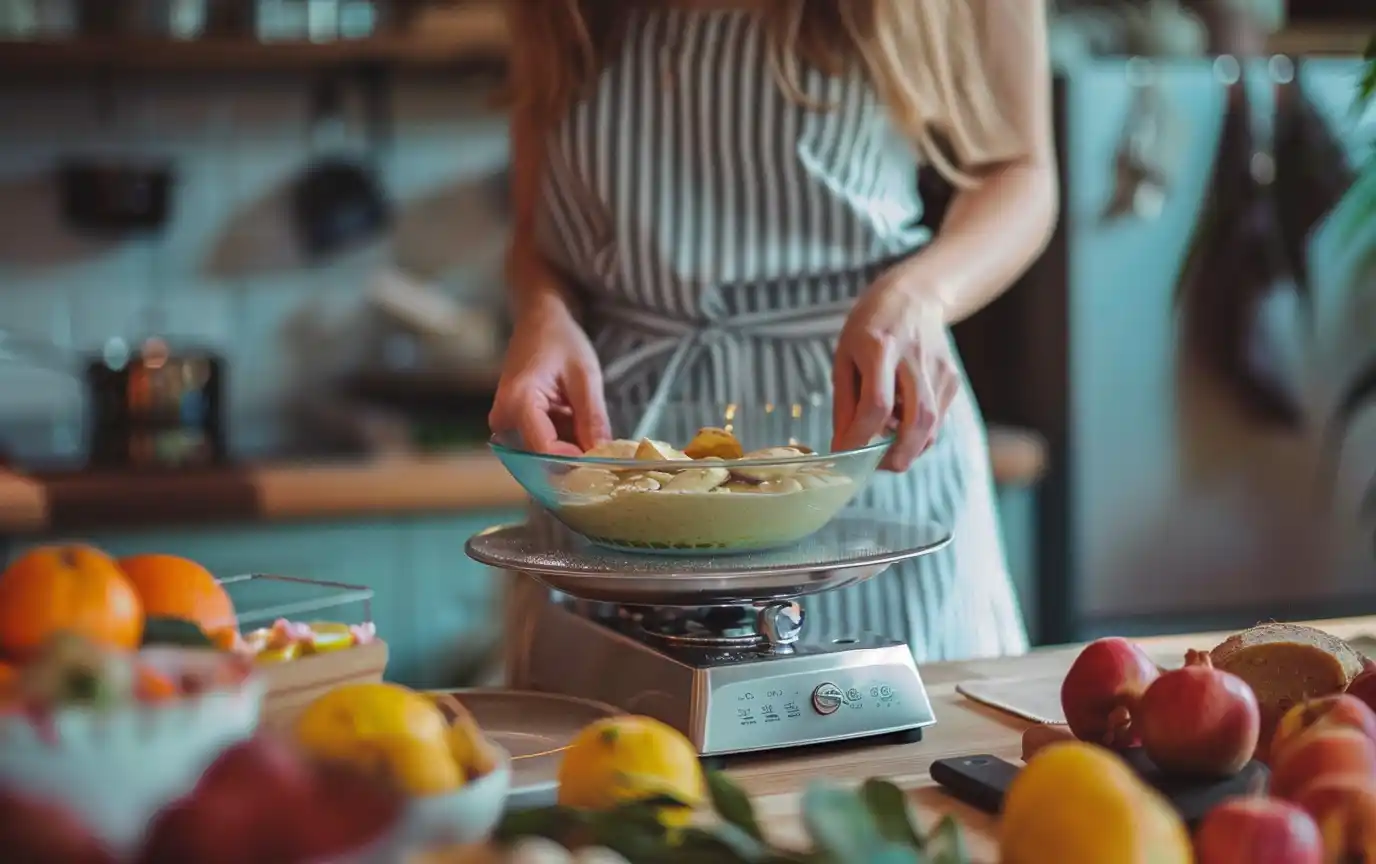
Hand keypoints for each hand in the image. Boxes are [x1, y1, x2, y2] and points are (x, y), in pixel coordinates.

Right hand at [489, 294, 610, 454]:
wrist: (539, 318)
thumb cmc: (561, 339)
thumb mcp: (585, 376)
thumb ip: (592, 419)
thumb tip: (604, 457)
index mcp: (518, 403)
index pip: (546, 451)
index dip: (577, 462)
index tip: (607, 462)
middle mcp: (504, 419)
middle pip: (543, 457)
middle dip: (576, 458)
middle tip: (608, 455)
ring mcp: (506, 423)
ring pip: (544, 453)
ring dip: (573, 449)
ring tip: (596, 435)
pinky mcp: (514, 424)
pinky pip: (542, 443)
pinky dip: (566, 440)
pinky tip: (581, 427)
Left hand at [831, 274, 960, 471]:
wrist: (914, 297)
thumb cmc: (869, 327)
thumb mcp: (844, 357)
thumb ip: (845, 402)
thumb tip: (843, 445)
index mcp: (879, 346)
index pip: (877, 403)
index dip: (860, 436)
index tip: (844, 452)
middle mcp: (914, 358)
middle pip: (916, 420)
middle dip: (896, 455)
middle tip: (875, 466)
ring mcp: (938, 369)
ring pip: (932, 425)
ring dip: (909, 449)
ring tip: (886, 450)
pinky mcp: (951, 378)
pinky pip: (937, 419)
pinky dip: (919, 434)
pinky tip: (902, 425)